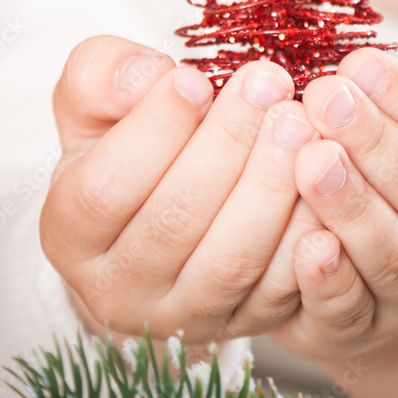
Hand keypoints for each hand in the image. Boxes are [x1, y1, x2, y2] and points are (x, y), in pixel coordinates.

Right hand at [40, 35, 322, 344]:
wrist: (169, 198)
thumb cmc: (132, 137)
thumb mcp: (99, 99)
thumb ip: (102, 75)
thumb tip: (146, 78)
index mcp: (69, 233)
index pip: (106, 189)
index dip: (153, 130)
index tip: (195, 77)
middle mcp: (119, 290)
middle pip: (175, 222)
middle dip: (228, 144)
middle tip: (268, 82)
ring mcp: (186, 315)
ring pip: (232, 261)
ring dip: (272, 186)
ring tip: (299, 120)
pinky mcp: (246, 321)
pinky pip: (283, 286)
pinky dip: (310, 233)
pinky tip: (327, 176)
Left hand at [267, 37, 397, 359]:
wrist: (375, 288)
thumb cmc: (388, 181)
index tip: (360, 62)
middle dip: (375, 139)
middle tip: (326, 97)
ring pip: (392, 253)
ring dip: (353, 205)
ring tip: (312, 160)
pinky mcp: (360, 331)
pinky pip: (350, 311)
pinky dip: (330, 282)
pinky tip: (306, 246)